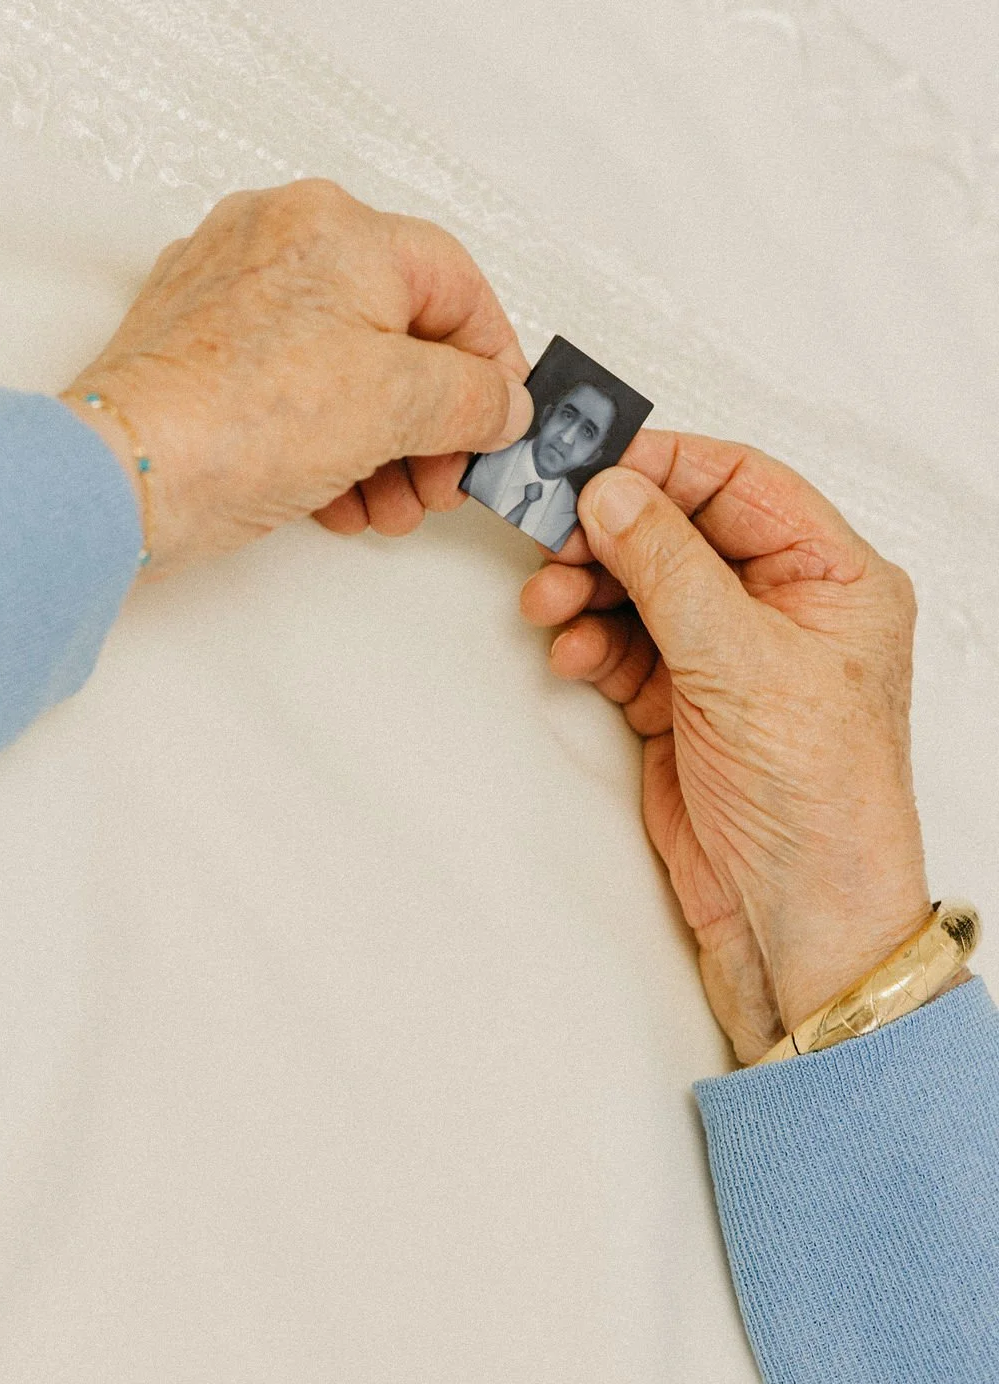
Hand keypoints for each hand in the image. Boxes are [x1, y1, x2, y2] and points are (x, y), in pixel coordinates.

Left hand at [60, 179, 532, 575]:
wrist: (125, 474)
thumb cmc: (240, 423)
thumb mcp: (398, 406)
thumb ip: (473, 397)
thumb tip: (500, 403)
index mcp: (339, 227)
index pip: (456, 283)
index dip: (492, 360)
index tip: (500, 419)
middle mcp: (281, 238)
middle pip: (398, 328)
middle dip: (432, 421)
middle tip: (443, 480)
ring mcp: (231, 286)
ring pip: (344, 361)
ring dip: (383, 443)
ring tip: (390, 506)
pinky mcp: (196, 339)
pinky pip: (290, 381)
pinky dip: (325, 436)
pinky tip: (339, 497)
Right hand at [520, 431, 931, 1064]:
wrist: (792, 918)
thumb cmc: (819, 802)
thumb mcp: (745, 664)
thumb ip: (671, 570)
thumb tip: (614, 492)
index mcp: (832, 577)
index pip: (740, 484)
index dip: (663, 468)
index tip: (592, 465)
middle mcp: (782, 606)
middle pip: (679, 531)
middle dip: (611, 534)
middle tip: (553, 536)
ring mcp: (727, 653)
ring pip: (639, 585)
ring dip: (587, 588)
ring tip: (551, 603)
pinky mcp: (680, 697)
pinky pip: (619, 643)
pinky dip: (587, 642)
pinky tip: (571, 654)